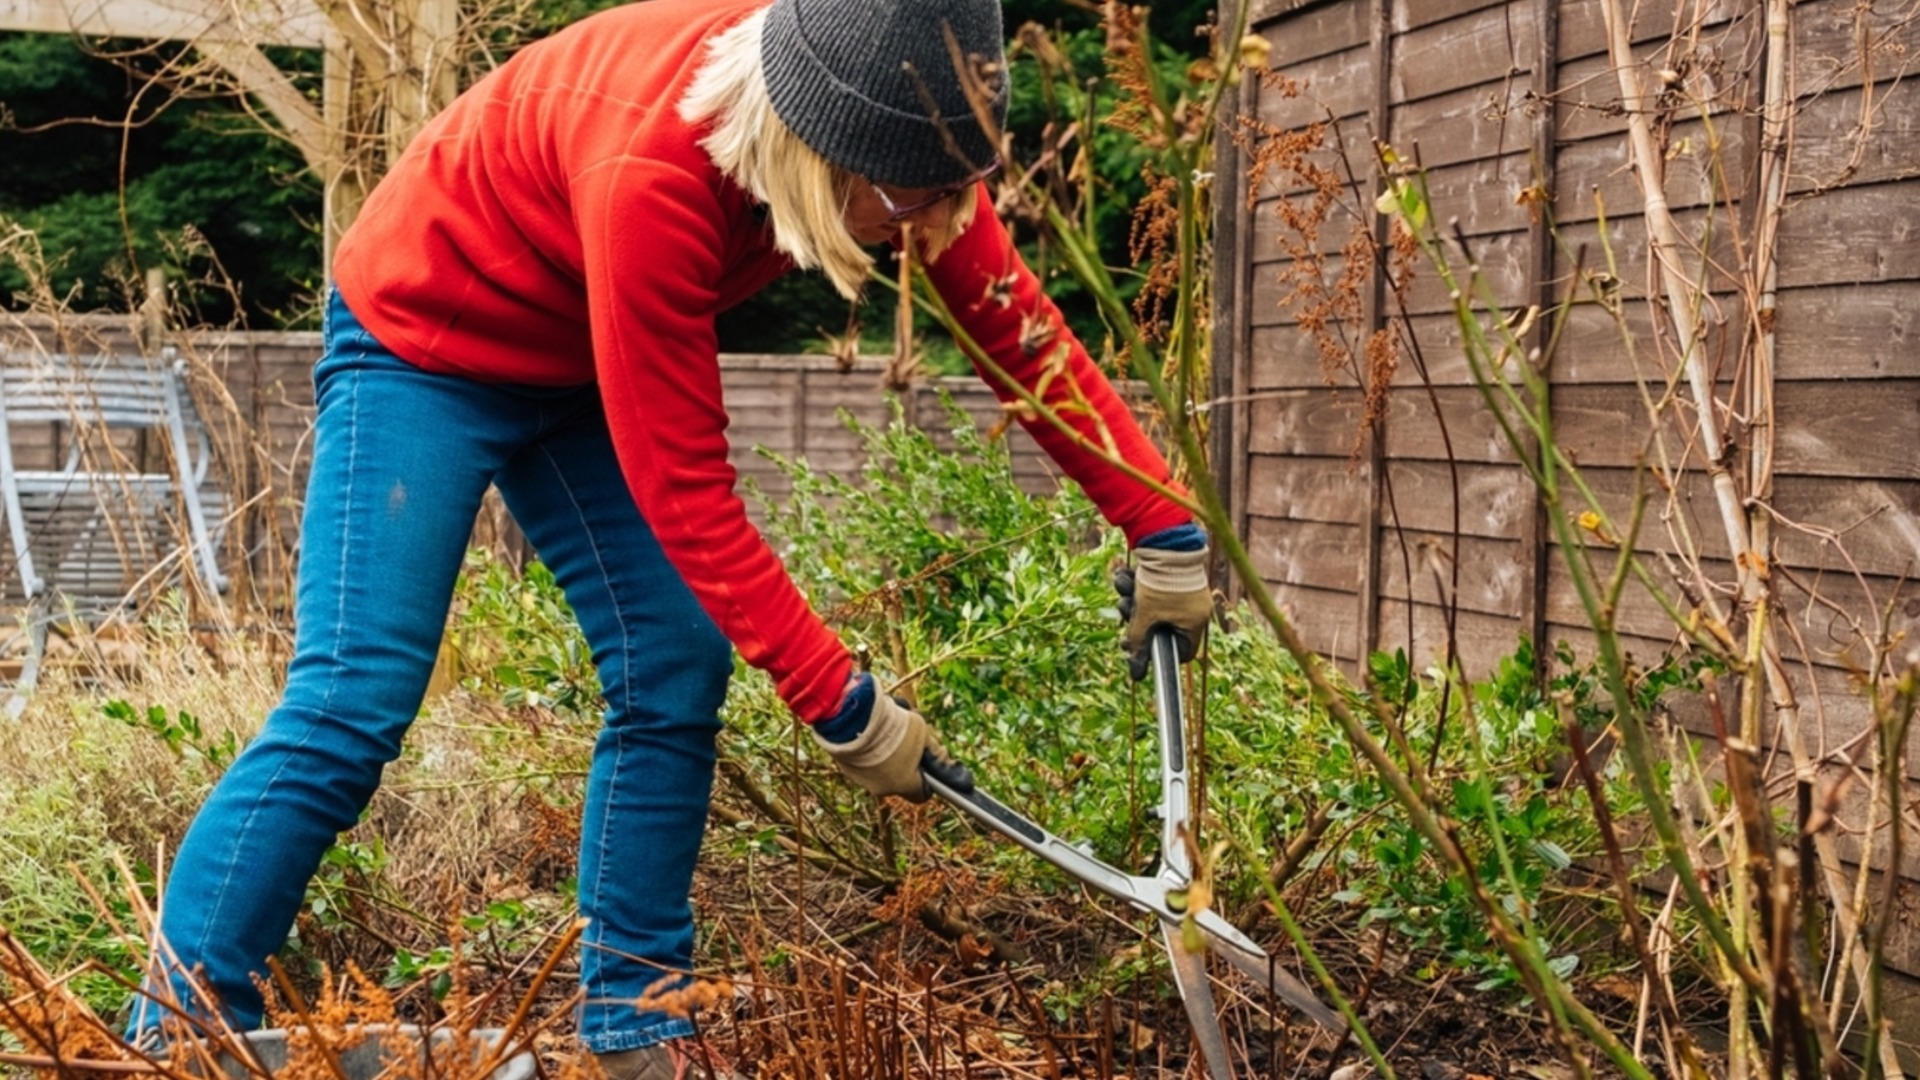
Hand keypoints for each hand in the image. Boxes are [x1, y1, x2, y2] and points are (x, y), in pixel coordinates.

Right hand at [814, 686, 971, 801]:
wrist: (850, 714)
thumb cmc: (891, 725)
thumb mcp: (923, 733)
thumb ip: (938, 754)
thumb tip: (962, 778)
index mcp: (904, 784)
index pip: (924, 793)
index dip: (930, 778)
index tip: (929, 762)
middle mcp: (881, 788)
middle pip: (902, 778)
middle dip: (908, 759)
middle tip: (908, 736)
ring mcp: (861, 779)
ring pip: (882, 768)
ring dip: (888, 752)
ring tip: (887, 727)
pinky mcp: (846, 766)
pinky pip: (864, 761)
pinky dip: (869, 748)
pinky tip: (870, 729)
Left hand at [1113, 544, 1212, 680]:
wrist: (1163, 537)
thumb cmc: (1159, 580)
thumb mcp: (1144, 615)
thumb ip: (1138, 643)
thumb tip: (1136, 675)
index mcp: (1195, 622)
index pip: (1182, 652)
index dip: (1159, 652)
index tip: (1139, 648)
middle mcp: (1195, 608)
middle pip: (1162, 628)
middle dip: (1139, 621)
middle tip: (1125, 612)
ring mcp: (1185, 591)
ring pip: (1154, 608)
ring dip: (1134, 600)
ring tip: (1125, 587)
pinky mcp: (1173, 576)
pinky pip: (1154, 590)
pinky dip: (1138, 586)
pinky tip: (1126, 575)